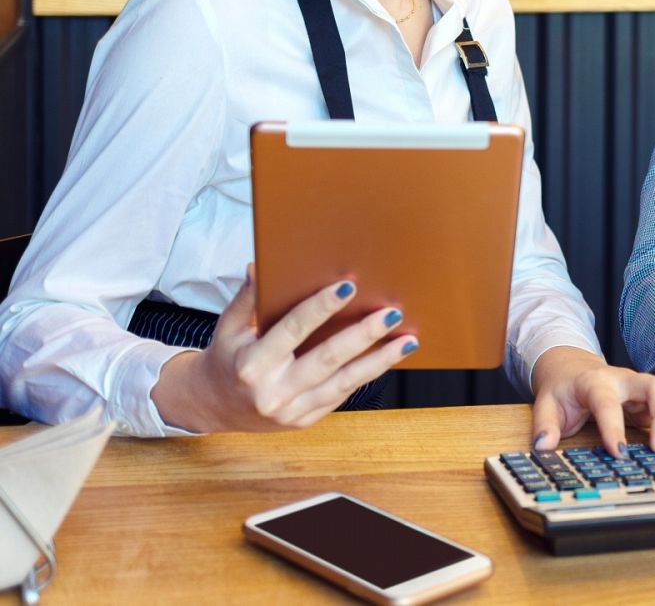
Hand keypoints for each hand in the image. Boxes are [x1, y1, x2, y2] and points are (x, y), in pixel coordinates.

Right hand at [152, 265, 416, 432]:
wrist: (212, 406)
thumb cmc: (226, 358)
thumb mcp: (228, 327)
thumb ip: (246, 299)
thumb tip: (258, 266)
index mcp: (252, 364)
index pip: (293, 330)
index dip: (321, 307)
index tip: (349, 286)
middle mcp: (273, 391)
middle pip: (328, 358)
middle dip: (364, 335)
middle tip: (393, 313)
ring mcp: (291, 410)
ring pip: (344, 383)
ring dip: (380, 360)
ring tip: (408, 341)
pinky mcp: (304, 421)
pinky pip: (341, 395)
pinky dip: (366, 376)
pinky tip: (388, 358)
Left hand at [529, 346, 654, 456]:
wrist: (573, 369)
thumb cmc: (563, 390)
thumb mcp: (546, 404)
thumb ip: (544, 425)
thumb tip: (543, 446)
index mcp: (596, 382)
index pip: (608, 403)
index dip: (614, 428)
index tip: (620, 453)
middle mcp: (624, 380)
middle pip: (654, 388)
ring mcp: (641, 387)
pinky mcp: (651, 398)